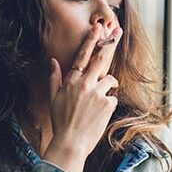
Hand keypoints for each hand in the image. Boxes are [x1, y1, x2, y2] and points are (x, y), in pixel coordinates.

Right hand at [42, 23, 122, 171]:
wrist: (71, 143)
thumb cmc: (60, 121)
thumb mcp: (53, 98)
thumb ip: (54, 78)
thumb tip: (53, 61)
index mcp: (71, 81)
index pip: (82, 56)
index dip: (90, 41)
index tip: (97, 28)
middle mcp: (85, 84)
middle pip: (100, 59)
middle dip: (110, 43)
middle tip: (118, 31)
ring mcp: (97, 94)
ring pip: (109, 80)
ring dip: (107, 85)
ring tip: (98, 101)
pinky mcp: (107, 104)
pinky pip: (112, 98)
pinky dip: (108, 103)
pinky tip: (99, 114)